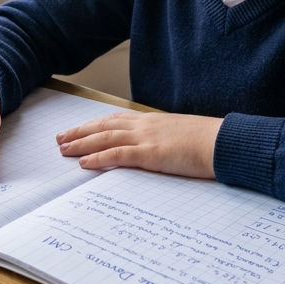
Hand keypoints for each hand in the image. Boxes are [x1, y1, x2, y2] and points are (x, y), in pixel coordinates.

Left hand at [56, 112, 222, 178]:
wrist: (224, 142)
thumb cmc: (208, 142)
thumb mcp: (181, 136)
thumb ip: (164, 140)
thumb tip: (156, 150)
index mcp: (152, 121)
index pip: (115, 120)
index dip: (93, 125)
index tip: (78, 129)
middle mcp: (145, 125)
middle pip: (103, 126)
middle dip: (79, 132)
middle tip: (60, 139)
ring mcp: (147, 138)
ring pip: (105, 138)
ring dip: (81, 144)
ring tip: (64, 150)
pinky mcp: (151, 153)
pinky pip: (118, 154)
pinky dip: (98, 157)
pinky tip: (84, 163)